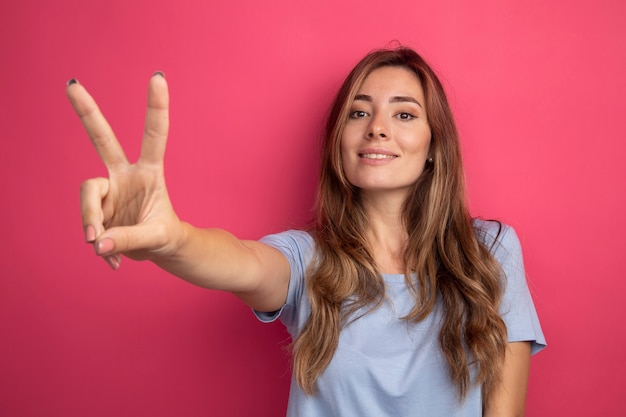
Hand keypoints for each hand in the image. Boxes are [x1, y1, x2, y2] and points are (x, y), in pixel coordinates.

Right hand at [67, 73, 183, 268]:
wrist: (158, 249)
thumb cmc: (166, 235)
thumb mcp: (158, 237)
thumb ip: (129, 239)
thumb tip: (97, 242)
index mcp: (149, 172)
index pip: (153, 136)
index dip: (155, 108)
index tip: (158, 77)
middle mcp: (124, 175)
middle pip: (102, 139)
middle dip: (87, 112)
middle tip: (72, 84)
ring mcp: (108, 190)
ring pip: (87, 196)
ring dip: (92, 221)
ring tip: (102, 246)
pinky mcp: (97, 209)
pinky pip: (87, 224)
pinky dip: (99, 246)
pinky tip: (112, 259)